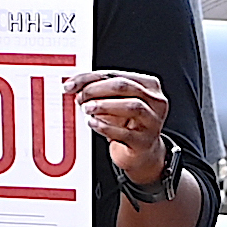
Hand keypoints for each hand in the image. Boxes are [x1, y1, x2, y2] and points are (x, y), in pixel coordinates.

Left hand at [72, 68, 176, 182]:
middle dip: (96, 89)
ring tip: (86, 108)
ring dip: (104, 105)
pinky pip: (125, 133)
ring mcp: (152, 121)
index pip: (115, 74)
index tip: (71, 85)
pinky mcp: (144, 141)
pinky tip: (93, 123)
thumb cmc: (128, 123)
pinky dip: (105, 127)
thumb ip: (99, 91)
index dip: (89, 78)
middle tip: (80, 97)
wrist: (142, 152)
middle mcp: (155, 101)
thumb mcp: (116, 103)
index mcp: (148, 85)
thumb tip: (74, 86)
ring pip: (131, 106)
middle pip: (124, 86)